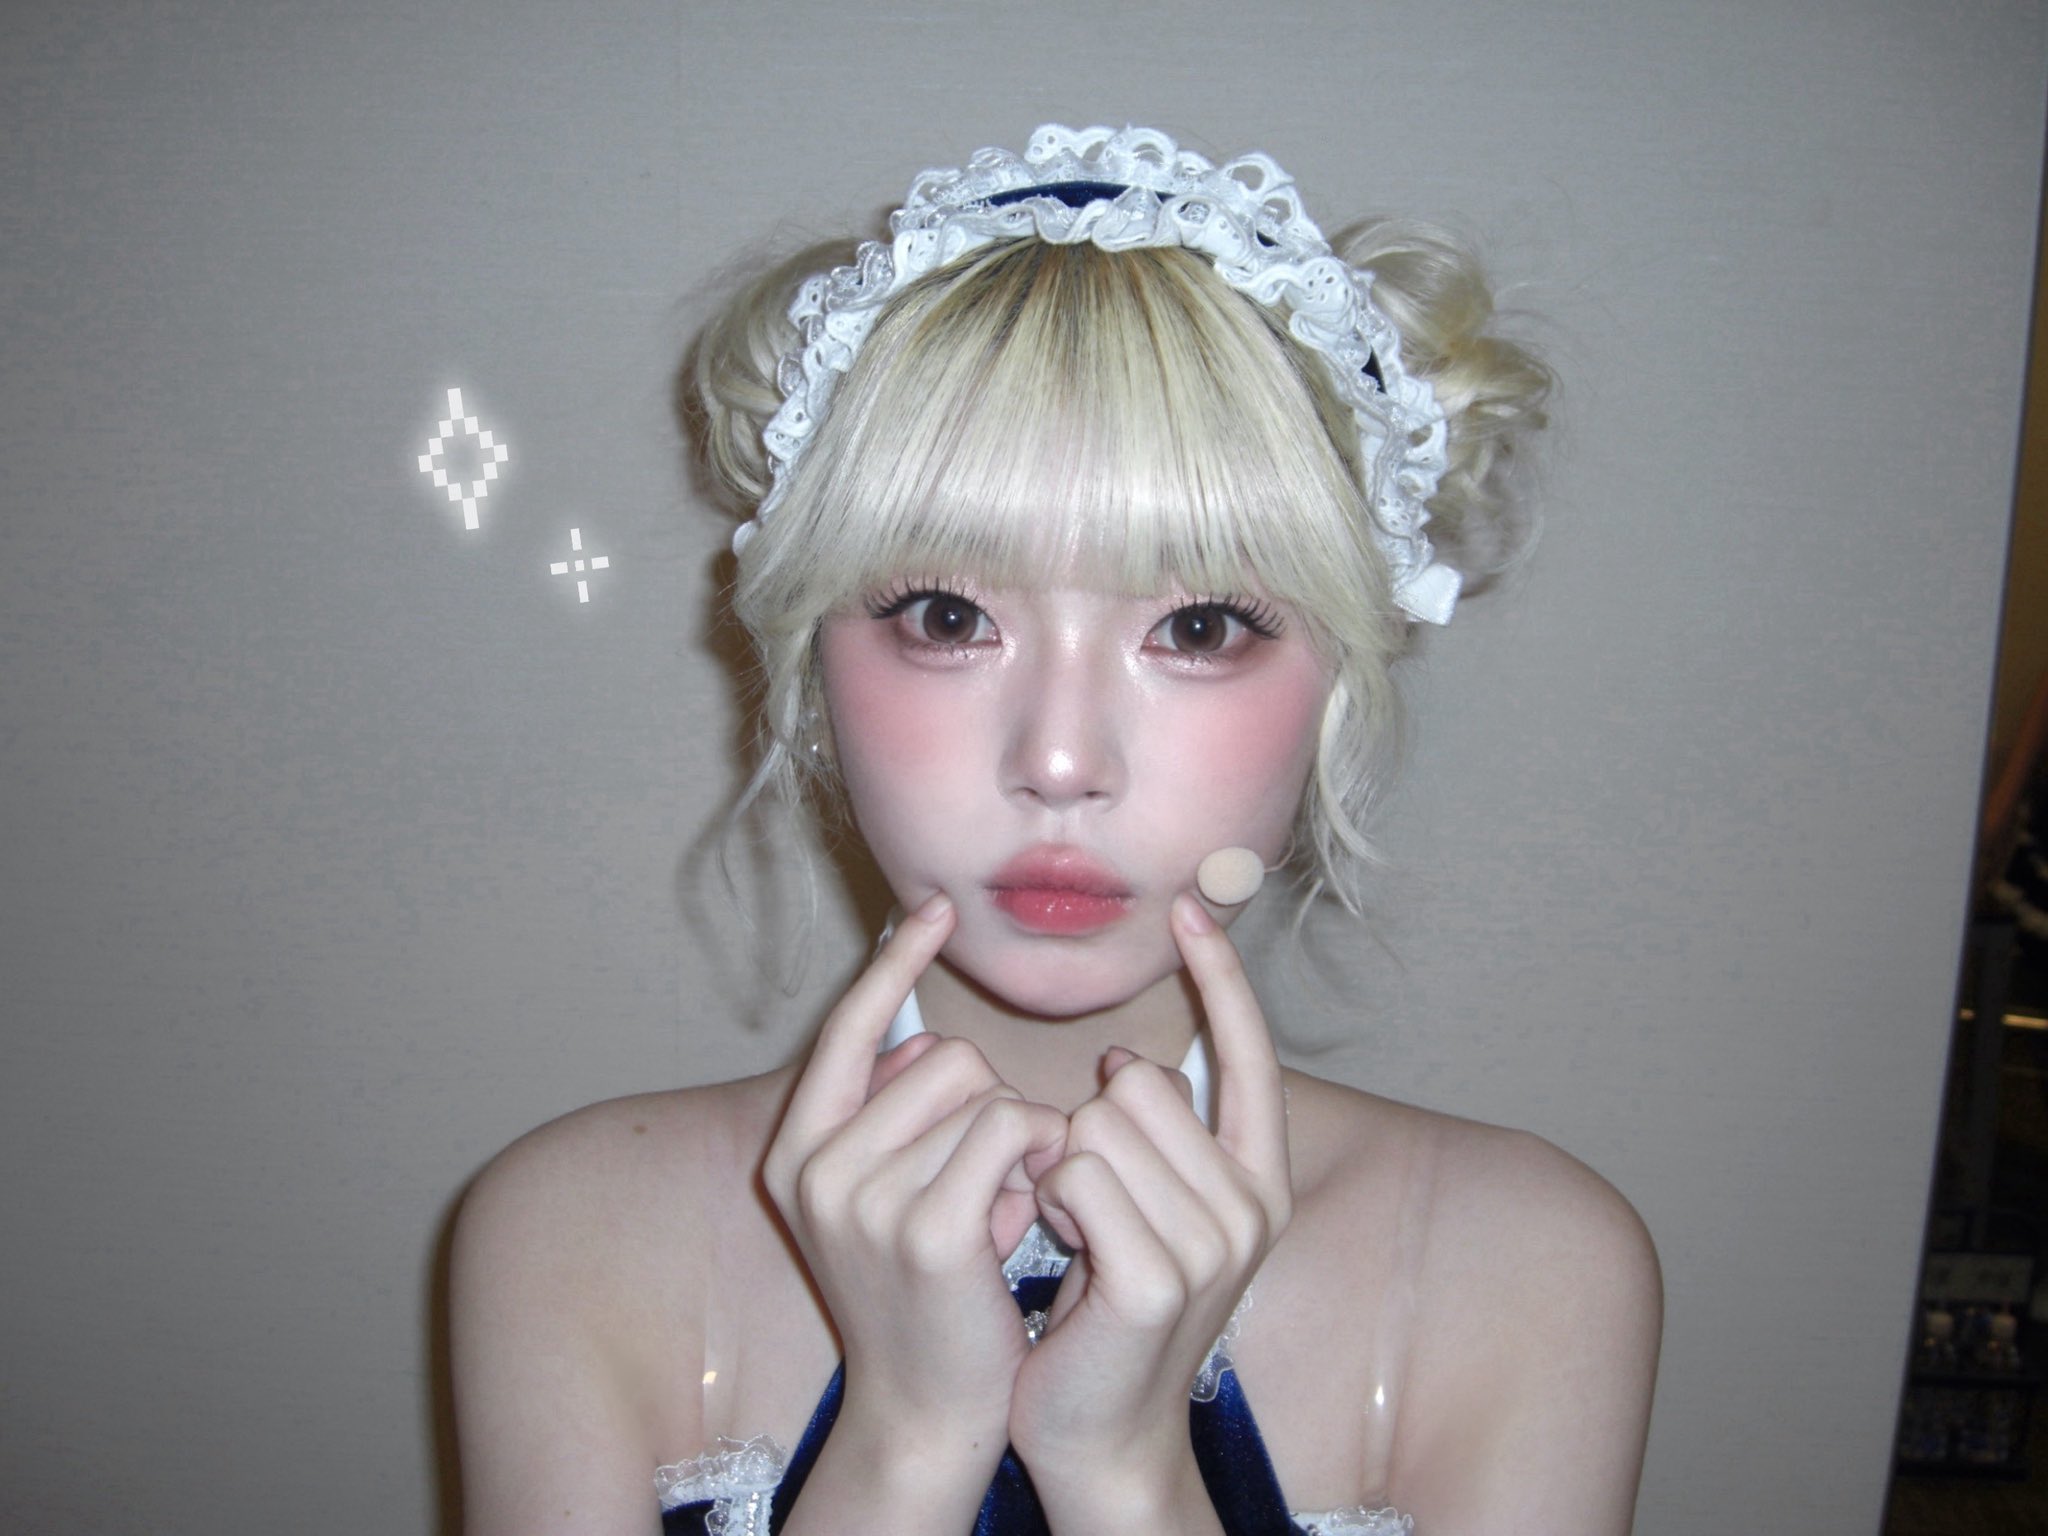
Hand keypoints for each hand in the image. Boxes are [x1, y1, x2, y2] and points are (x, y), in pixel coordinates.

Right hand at [761, 893, 1068, 1458]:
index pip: (850, 1027)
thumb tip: (921, 1034)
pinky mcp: (928, 1226)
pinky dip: (1039, 1163)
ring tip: (999, 1214)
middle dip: (988, 1106)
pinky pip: (1011, 1130)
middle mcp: (814, 1164)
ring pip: (984, 1092)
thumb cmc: (926, 1293)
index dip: (893, 962)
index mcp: (798, 1146)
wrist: (925, 1410)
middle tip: (985, 1188)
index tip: (933, 906)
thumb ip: (894, 1115)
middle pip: (941, 1055)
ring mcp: (865, 1196)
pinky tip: (1025, 1223)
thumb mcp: (887, 1193)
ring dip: (1019, 1143)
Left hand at [1008, 894, 1292, 1523]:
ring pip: (1099, 1123)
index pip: (1251, 1056)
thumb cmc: (1107, 1309)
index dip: (1222, 981)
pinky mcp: (1154, 1277)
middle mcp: (1253, 1206)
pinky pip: (1075, 1174)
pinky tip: (1063, 1253)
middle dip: (1092, 1127)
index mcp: (1258, 1180)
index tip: (1191, 910)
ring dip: (1064, 1170)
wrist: (1101, 1431)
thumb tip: (1130, 1054)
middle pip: (1144, 1082)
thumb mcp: (1146, 1206)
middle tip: (1091, 1206)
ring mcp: (1211, 1244)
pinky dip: (1050, 1203)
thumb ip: (1155, 1132)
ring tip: (1077, 1236)